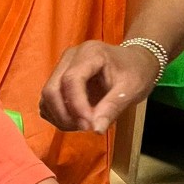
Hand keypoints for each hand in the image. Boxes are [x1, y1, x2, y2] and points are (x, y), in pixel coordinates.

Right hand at [39, 40, 160, 131]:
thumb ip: (113, 108)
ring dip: (60, 117)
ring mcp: (61, 67)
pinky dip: (57, 116)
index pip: (71, 80)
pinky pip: (48, 102)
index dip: (76, 106)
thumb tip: (96, 130)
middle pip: (52, 89)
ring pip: (47, 97)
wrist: (136, 61)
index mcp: (90, 53)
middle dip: (65, 115)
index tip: (89, 126)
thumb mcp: (131, 89)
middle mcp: (70, 57)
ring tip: (82, 125)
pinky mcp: (58, 80)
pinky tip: (75, 121)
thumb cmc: (136, 72)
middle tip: (85, 128)